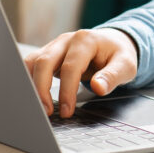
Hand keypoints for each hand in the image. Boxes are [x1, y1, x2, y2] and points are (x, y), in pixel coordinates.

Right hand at [23, 28, 138, 117]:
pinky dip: (28, 80)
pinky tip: (32, 96)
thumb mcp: (125, 65)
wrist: (113, 42)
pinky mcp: (48, 53)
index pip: (70, 67)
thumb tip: (98, 88)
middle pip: (44, 62)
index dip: (66, 91)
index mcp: (86, 40)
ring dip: (31, 85)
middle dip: (42, 89)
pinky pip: (31, 64)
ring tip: (38, 107)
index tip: (67, 111)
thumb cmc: (118, 54)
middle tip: (47, 112)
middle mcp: (67, 40)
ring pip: (33, 62)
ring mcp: (55, 45)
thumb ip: (113, 76)